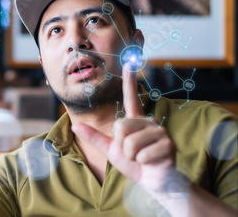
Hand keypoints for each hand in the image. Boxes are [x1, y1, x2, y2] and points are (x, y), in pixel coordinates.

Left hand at [72, 65, 176, 192]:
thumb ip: (94, 137)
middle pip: (121, 127)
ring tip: (142, 158)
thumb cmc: (135, 164)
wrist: (155, 182)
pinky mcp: (168, 144)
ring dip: (132, 156)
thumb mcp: (111, 150)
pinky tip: (151, 163)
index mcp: (135, 121)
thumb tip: (75, 126)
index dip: (129, 80)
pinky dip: (142, 162)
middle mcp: (148, 122)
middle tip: (133, 153)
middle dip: (121, 146)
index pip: (131, 97)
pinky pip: (141, 154)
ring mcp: (160, 132)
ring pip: (130, 142)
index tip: (129, 62)